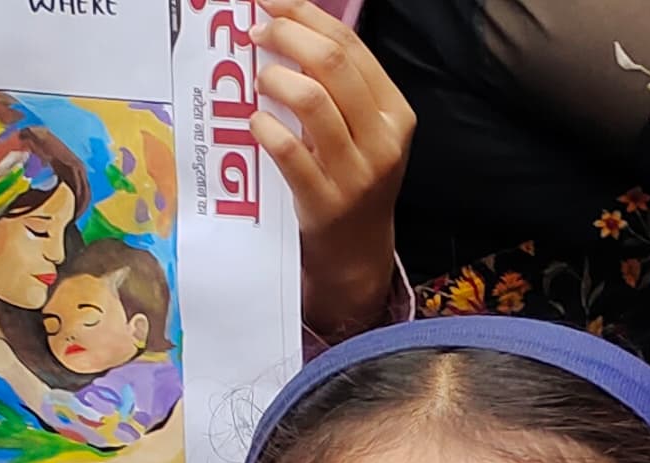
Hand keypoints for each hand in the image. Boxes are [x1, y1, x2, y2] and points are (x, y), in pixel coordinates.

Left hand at [253, 0, 414, 343]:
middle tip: (255, 34)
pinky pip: (287, 150)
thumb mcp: (362, 131)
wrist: (356, 251)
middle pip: (332, 63)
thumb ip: (339, 86)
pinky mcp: (325, 200)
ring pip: (311, 100)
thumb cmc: (351, 179)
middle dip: (286, 36)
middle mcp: (382, 139)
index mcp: (394, 113)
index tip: (269, 2)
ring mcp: (356, 172)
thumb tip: (287, 26)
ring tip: (258, 81)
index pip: (351, 45)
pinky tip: (256, 123)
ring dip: (274, 78)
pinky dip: (264, 127)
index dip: (304, 14)